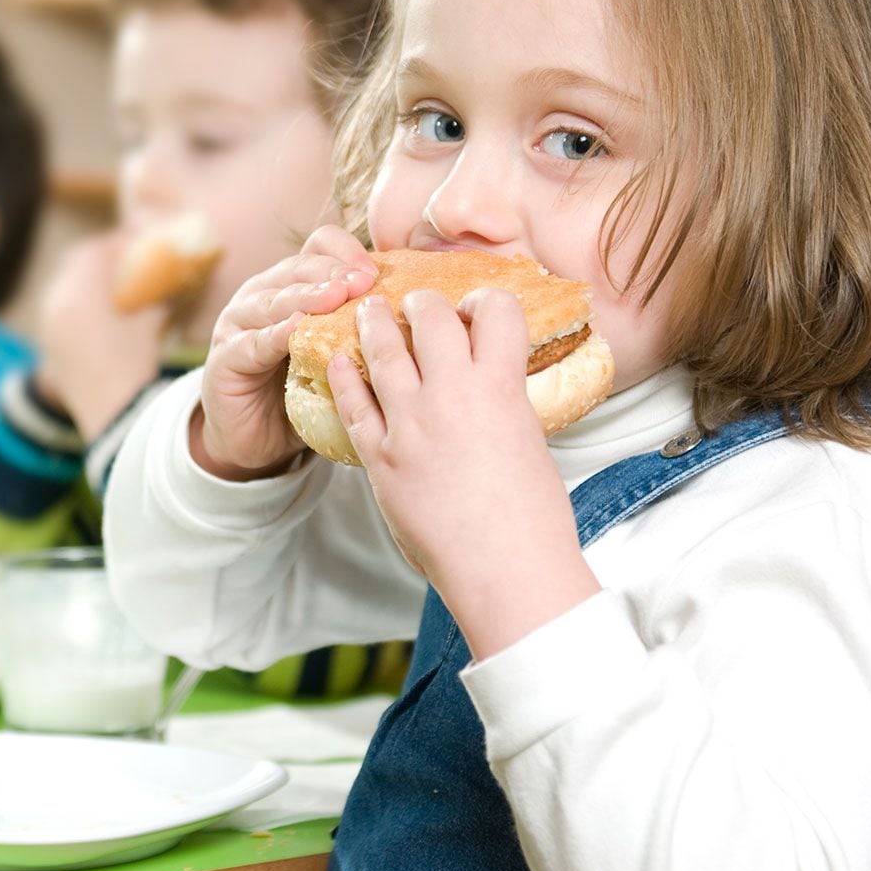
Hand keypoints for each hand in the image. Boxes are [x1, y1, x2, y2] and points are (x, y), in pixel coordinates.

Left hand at [34, 234, 171, 439]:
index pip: (96, 250)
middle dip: (99, 256)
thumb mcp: (152, 320)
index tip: (136, 242)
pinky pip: (60, 308)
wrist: (113, 412)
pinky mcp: (49, 342)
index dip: (118, 242)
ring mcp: (48, 323)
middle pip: (75, 263)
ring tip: (114, 283)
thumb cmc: (137, 362)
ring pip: (65, 285)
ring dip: (86, 278)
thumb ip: (161, 292)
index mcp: (80, 290)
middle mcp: (57, 301)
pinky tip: (101, 312)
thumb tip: (179, 274)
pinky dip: (77, 301)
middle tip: (124, 258)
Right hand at [192, 225, 376, 480]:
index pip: (319, 247)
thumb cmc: (304, 393)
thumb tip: (423, 323)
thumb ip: (365, 333)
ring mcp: (238, 324)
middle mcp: (262, 294)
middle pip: (298, 267)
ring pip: (273, 299)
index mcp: (293, 284)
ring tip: (336, 296)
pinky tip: (296, 332)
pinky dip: (274, 335)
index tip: (376, 272)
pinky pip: (252, 342)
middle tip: (364, 281)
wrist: (255, 440)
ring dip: (307, 296)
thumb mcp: (339, 355)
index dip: (346, 252)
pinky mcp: (225, 359)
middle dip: (333, 271)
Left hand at [327, 287, 596, 659]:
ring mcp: (411, 424)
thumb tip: (492, 394)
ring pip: (383, 352)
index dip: (487, 300)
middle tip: (415, 302)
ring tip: (369, 311)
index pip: (496, 311)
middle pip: (431, 318)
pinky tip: (337, 361)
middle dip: (423, 303)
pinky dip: (344, 378)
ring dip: (375, 324)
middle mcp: (453, 395)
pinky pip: (354, 406)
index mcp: (502, 388)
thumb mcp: (531, 441)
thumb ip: (504, 407)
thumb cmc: (533, 516)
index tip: (476, 307)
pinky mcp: (381, 458)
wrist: (505, 569)